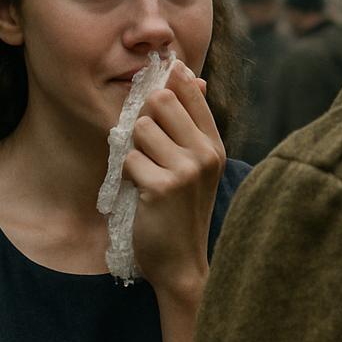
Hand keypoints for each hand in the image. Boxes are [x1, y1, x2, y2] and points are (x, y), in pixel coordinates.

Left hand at [124, 62, 225, 299]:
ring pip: (140, 129)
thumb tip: (190, 78)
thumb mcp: (197, 166)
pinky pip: (129, 159)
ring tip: (146, 173)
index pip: (189, 90)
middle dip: (144, 120)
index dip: (167, 82)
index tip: (156, 90)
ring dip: (134, 150)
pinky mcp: (162, 187)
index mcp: (214, 144)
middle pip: (159, 100)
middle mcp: (205, 153)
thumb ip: (192, 124)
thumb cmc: (182, 212)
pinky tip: (140, 193)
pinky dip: (127, 175)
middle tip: (146, 147)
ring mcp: (186, 169)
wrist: (181, 263)